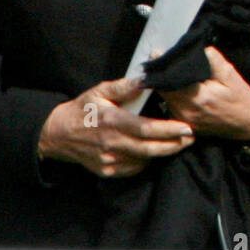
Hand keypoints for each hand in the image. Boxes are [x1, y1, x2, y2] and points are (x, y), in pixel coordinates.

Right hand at [37, 76, 194, 177]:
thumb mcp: (100, 91)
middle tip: (191, 138)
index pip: (146, 128)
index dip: (168, 130)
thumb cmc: (83, 109)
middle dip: (174, 145)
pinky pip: (132, 169)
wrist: (58, 134)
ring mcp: (108, 160)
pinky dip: (145, 161)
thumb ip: (123, 86)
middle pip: (149, 149)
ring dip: (162, 153)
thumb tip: (145, 79)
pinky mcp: (106, 170)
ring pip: (143, 160)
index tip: (186, 127)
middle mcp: (111, 143)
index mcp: (112, 122)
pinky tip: (153, 151)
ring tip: (178, 143)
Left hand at [157, 47, 249, 141]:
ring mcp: (184, 120)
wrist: (248, 123)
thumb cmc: (241, 97)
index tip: (156, 52)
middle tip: (160, 59)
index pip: (170, 80)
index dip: (162, 66)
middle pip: (163, 90)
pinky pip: (171, 108)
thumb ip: (214, 61)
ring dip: (165, 86)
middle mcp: (186, 111)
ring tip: (167, 71)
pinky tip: (177, 88)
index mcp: (197, 97)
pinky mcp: (185, 125)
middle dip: (161, 74)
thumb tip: (199, 48)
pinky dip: (172, 96)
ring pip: (165, 99)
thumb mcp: (231, 75)